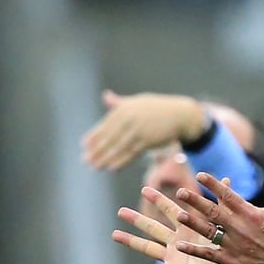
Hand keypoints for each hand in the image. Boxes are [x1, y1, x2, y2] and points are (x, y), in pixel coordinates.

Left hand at [81, 90, 206, 169]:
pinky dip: (122, 161)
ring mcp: (139, 129)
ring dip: (106, 158)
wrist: (179, 114)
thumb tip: (106, 96)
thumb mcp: (137, 103)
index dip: (94, 136)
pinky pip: (132, 152)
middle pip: (110, 138)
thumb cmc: (157, 108)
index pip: (105, 125)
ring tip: (96, 167)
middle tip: (86, 161)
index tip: (84, 146)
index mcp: (124, 109)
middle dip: (96, 151)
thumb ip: (119, 103)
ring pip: (119, 147)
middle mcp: (130, 118)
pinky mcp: (148, 140)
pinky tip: (113, 168)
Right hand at [112, 186, 246, 263]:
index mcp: (190, 231)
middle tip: (120, 211)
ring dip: (131, 242)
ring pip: (148, 248)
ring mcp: (173, 260)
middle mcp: (178, 244)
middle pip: (154, 228)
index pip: (172, 211)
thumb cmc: (233, 256)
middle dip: (138, 219)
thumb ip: (222, 205)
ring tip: (115, 234)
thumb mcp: (226, 228)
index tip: (145, 188)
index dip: (160, 201)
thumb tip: (228, 180)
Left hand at [173, 156, 263, 263]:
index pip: (228, 195)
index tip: (199, 175)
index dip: (213, 184)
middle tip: (180, 192)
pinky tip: (180, 245)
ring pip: (209, 231)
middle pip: (213, 211)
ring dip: (193, 222)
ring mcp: (233, 245)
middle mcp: (239, 227)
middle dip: (196, 201)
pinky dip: (194, 250)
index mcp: (250, 213)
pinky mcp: (231, 261)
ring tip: (178, 214)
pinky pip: (209, 254)